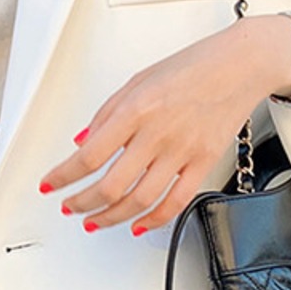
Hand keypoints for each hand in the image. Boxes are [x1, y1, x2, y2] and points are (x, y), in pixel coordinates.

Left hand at [38, 15, 290, 235]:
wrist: (241, 64)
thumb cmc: (192, 67)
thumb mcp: (138, 80)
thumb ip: (107, 113)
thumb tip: (83, 142)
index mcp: (136, 109)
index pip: (89, 155)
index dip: (63, 176)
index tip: (50, 185)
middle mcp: (157, 133)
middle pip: (110, 185)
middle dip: (82, 203)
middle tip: (70, 207)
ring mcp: (182, 151)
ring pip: (140, 200)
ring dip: (110, 217)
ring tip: (95, 221)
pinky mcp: (204, 163)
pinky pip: (176, 202)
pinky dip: (153, 220)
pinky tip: (137, 225)